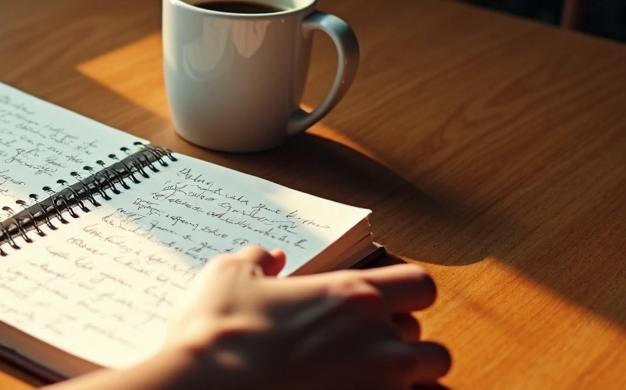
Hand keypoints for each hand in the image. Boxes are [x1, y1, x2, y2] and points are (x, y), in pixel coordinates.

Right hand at [161, 246, 449, 389]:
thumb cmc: (216, 331)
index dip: (407, 294)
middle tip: (364, 353)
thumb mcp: (229, 275)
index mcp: (353, 295)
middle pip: (430, 346)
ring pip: (427, 385)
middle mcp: (378, 342)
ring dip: (406, 384)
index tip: (383, 303)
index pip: (421, 286)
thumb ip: (259, 259)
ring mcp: (377, 387)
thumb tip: (271, 256)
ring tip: (368, 381)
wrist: (203, 387)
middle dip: (403, 350)